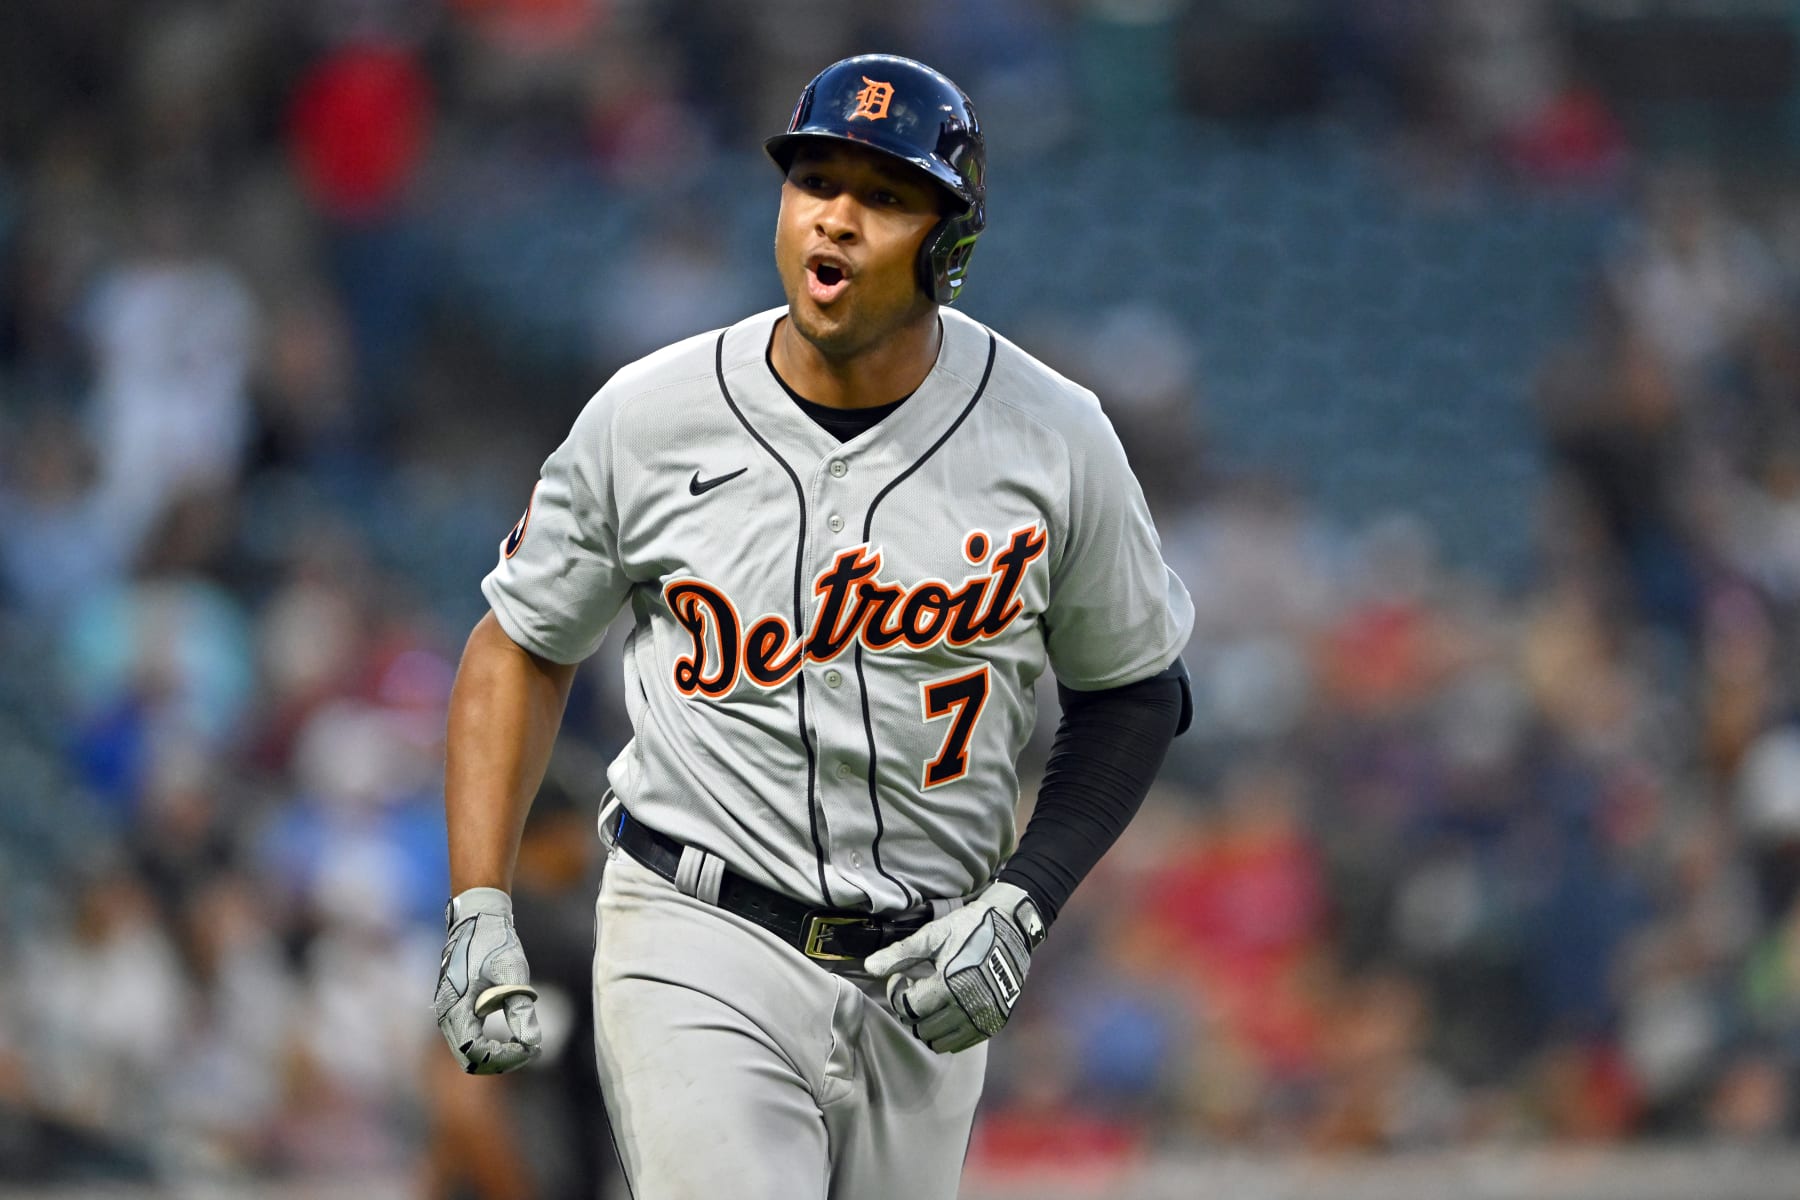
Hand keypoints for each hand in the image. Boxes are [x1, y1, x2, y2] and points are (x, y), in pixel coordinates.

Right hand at [434, 887, 542, 1073]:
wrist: (478, 917)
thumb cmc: (493, 940)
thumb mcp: (511, 972)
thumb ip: (520, 1008)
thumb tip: (532, 1042)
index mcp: (454, 1008)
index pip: (475, 1052)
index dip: (505, 1057)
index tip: (532, 1049)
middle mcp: (445, 1015)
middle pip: (469, 1058)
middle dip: (501, 1061)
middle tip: (532, 1051)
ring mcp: (448, 1012)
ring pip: (468, 1051)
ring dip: (496, 1055)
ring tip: (526, 1046)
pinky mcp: (456, 1008)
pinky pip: (469, 1038)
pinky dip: (490, 1044)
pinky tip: (514, 1035)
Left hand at [863, 881, 1045, 1053]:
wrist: (1013, 928)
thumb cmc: (970, 928)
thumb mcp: (934, 935)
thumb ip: (901, 953)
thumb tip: (869, 967)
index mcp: (949, 985)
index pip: (908, 1008)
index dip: (897, 993)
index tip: (901, 978)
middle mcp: (967, 1007)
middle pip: (921, 1028)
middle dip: (910, 1011)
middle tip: (914, 990)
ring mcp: (983, 1018)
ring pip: (940, 1042)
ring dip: (928, 1026)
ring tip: (930, 1002)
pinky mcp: (994, 1023)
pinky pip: (962, 1043)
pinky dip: (949, 1033)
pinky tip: (948, 1010)